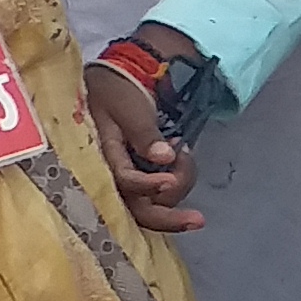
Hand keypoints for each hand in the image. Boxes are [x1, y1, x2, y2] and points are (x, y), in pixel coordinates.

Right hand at [82, 53, 201, 232]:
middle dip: (169, 219)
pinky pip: (162, 193)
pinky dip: (179, 181)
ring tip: (186, 154)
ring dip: (180, 186)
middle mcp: (112, 174)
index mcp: (102, 155)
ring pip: (156, 203)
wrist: (118, 80)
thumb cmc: (118, 90)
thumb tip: (164, 157)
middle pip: (137, 210)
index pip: (123, 181)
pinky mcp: (142, 176)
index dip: (147, 186)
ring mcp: (128, 178)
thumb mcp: (129, 107)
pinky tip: (184, 160)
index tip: (170, 179)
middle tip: (199, 220)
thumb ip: (144, 133)